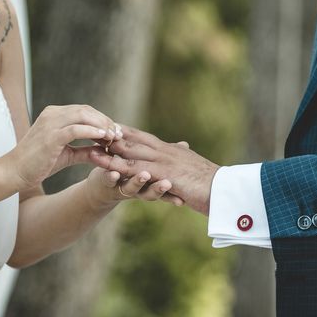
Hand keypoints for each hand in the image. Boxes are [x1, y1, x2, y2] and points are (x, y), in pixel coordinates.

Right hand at [1, 104, 121, 190]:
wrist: (15, 172)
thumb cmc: (38, 164)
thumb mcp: (66, 155)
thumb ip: (84, 150)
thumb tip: (104, 151)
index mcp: (54, 114)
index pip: (84, 111)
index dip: (102, 120)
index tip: (116, 132)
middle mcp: (52, 114)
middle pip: (86, 110)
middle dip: (105, 121)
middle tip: (119, 134)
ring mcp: (50, 123)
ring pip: (83, 116)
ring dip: (102, 126)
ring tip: (114, 137)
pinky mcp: (50, 136)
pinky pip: (76, 129)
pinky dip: (92, 132)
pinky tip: (104, 139)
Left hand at [89, 126, 219, 214]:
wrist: (225, 189)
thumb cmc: (213, 181)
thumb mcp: (194, 166)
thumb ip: (185, 156)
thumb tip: (184, 148)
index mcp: (172, 149)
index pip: (145, 137)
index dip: (127, 132)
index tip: (109, 127)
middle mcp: (166, 151)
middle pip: (134, 141)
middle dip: (112, 138)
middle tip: (92, 133)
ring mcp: (164, 162)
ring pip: (131, 155)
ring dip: (111, 153)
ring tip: (92, 150)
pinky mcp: (164, 175)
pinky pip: (137, 172)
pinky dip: (120, 170)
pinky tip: (106, 171)